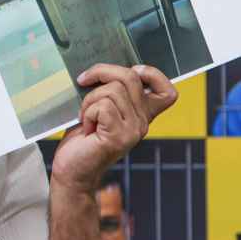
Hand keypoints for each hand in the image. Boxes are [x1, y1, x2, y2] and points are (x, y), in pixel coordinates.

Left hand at [50, 63, 177, 193]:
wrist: (72, 171)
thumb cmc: (82, 138)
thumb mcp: (100, 108)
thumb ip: (111, 92)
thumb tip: (103, 68)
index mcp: (141, 114)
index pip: (167, 91)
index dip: (152, 74)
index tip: (129, 72)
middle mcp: (143, 122)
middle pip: (130, 77)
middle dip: (101, 73)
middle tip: (83, 83)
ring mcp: (133, 130)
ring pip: (112, 90)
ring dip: (89, 99)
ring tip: (86, 117)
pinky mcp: (118, 136)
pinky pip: (103, 106)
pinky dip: (87, 112)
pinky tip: (86, 127)